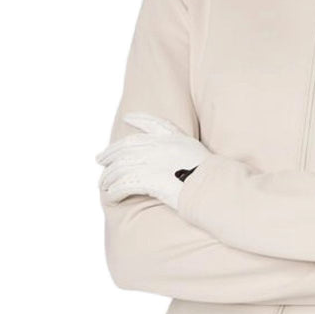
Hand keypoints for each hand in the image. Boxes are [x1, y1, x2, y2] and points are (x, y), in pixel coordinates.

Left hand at [95, 112, 211, 210]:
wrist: (214, 188)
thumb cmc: (214, 179)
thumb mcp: (203, 157)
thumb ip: (188, 156)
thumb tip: (184, 165)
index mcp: (176, 139)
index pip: (153, 124)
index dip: (139, 119)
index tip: (128, 117)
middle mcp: (161, 147)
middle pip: (127, 146)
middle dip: (111, 152)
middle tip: (100, 159)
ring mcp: (153, 162)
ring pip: (121, 167)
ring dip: (108, 177)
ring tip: (103, 185)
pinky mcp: (147, 179)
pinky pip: (123, 185)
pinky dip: (114, 191)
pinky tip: (111, 196)